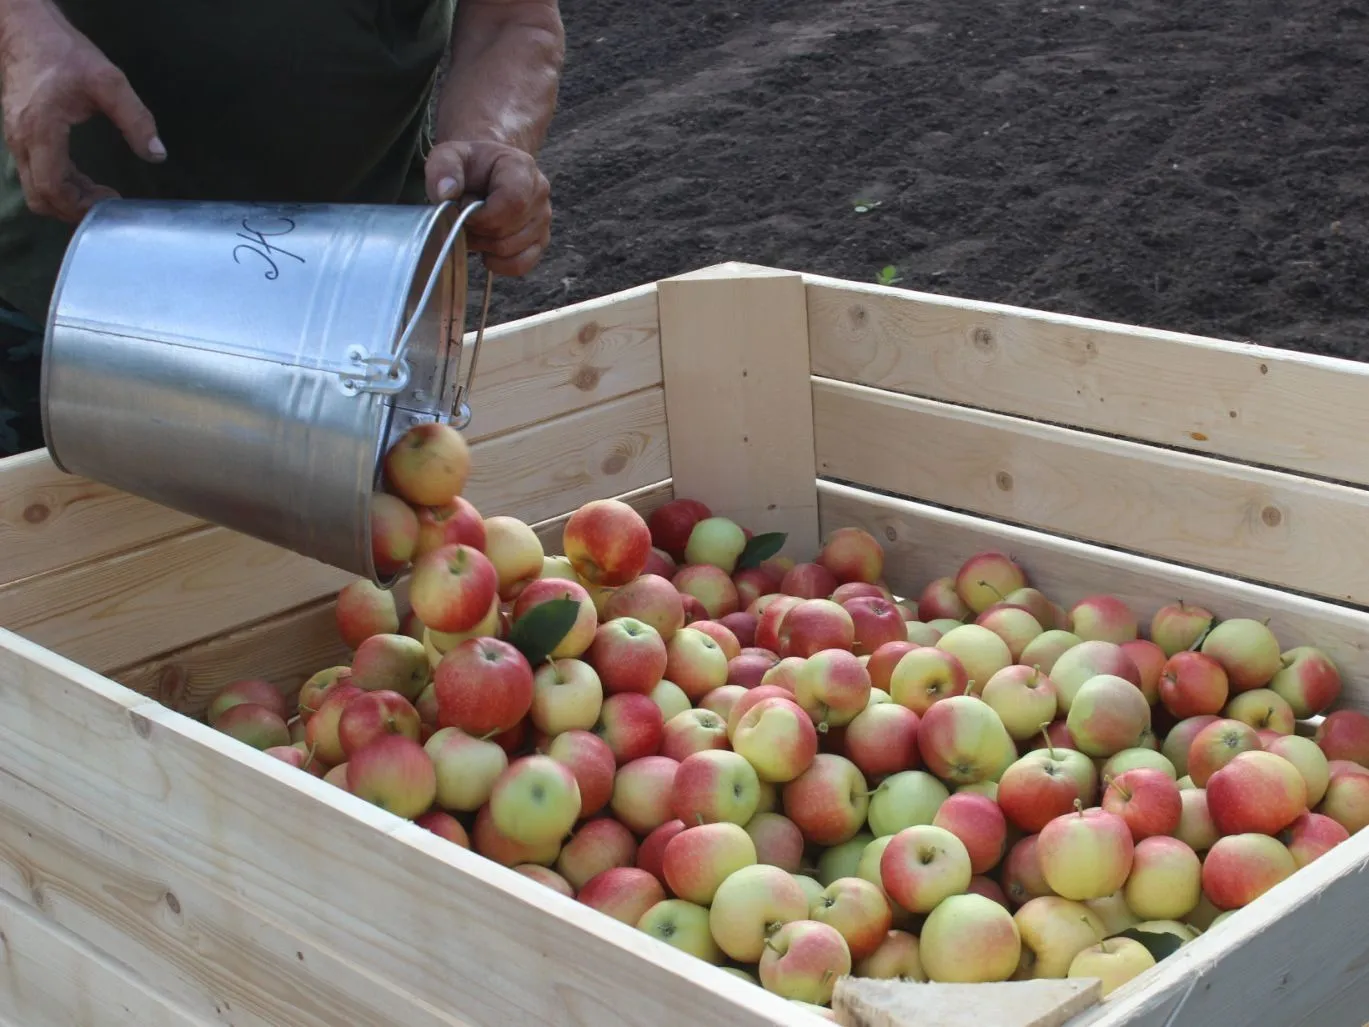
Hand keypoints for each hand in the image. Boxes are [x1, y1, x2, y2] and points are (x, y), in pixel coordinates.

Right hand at [0, 0, 164, 221]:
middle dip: (74, 210)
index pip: (52, 188)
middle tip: (108, 204)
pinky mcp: (18, 135)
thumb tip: (156, 154)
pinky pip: (34, 173)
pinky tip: (83, 180)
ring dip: (66, 199)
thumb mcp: (108, 82)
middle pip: (40, 198)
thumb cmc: (63, 53)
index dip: (82, 206)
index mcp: (41, 130)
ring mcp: (16, 139)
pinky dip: (58, 184)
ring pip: (35, 188)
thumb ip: (135, 118)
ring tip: (100, 194)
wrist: (23, 28)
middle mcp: (21, 140)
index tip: (112, 200)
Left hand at [424, 140, 551, 276]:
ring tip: (475, 228)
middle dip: (479, 231)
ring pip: (511, 250)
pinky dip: (498, 263)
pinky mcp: (540, 241)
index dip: (484, 216)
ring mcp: (542, 220)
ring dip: (484, 246)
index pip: (513, 202)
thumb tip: (446, 193)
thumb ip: (444, 168)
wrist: (486, 170)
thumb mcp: (449, 155)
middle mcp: (539, 194)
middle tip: (465, 218)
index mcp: (521, 168)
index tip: (464, 212)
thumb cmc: (468, 164)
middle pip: (508, 230)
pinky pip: (520, 265)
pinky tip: (486, 248)